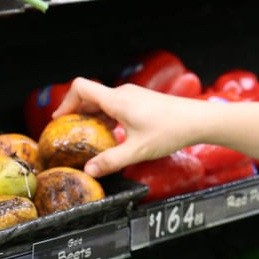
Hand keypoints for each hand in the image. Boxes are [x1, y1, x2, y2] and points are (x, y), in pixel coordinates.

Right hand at [54, 77, 202, 176]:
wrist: (199, 120)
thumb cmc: (172, 131)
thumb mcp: (138, 150)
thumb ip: (111, 160)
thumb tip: (89, 170)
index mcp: (117, 100)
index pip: (81, 88)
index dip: (66, 101)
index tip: (60, 120)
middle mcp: (124, 93)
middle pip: (90, 96)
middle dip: (77, 113)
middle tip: (70, 134)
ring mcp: (135, 96)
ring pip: (104, 102)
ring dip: (93, 116)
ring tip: (88, 137)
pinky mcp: (143, 101)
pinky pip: (117, 105)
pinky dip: (108, 117)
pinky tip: (112, 135)